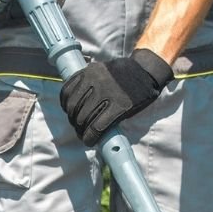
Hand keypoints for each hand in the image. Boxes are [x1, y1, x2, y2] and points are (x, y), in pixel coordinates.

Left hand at [57, 49, 173, 146]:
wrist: (147, 71)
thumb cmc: (125, 73)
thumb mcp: (102, 71)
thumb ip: (89, 83)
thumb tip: (76, 104)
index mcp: (89, 72)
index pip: (66, 92)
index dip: (65, 106)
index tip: (69, 113)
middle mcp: (95, 82)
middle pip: (73, 108)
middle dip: (74, 121)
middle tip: (79, 127)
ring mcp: (106, 95)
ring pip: (83, 119)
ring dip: (81, 131)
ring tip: (84, 135)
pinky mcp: (118, 107)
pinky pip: (97, 127)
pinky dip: (90, 137)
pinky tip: (90, 140)